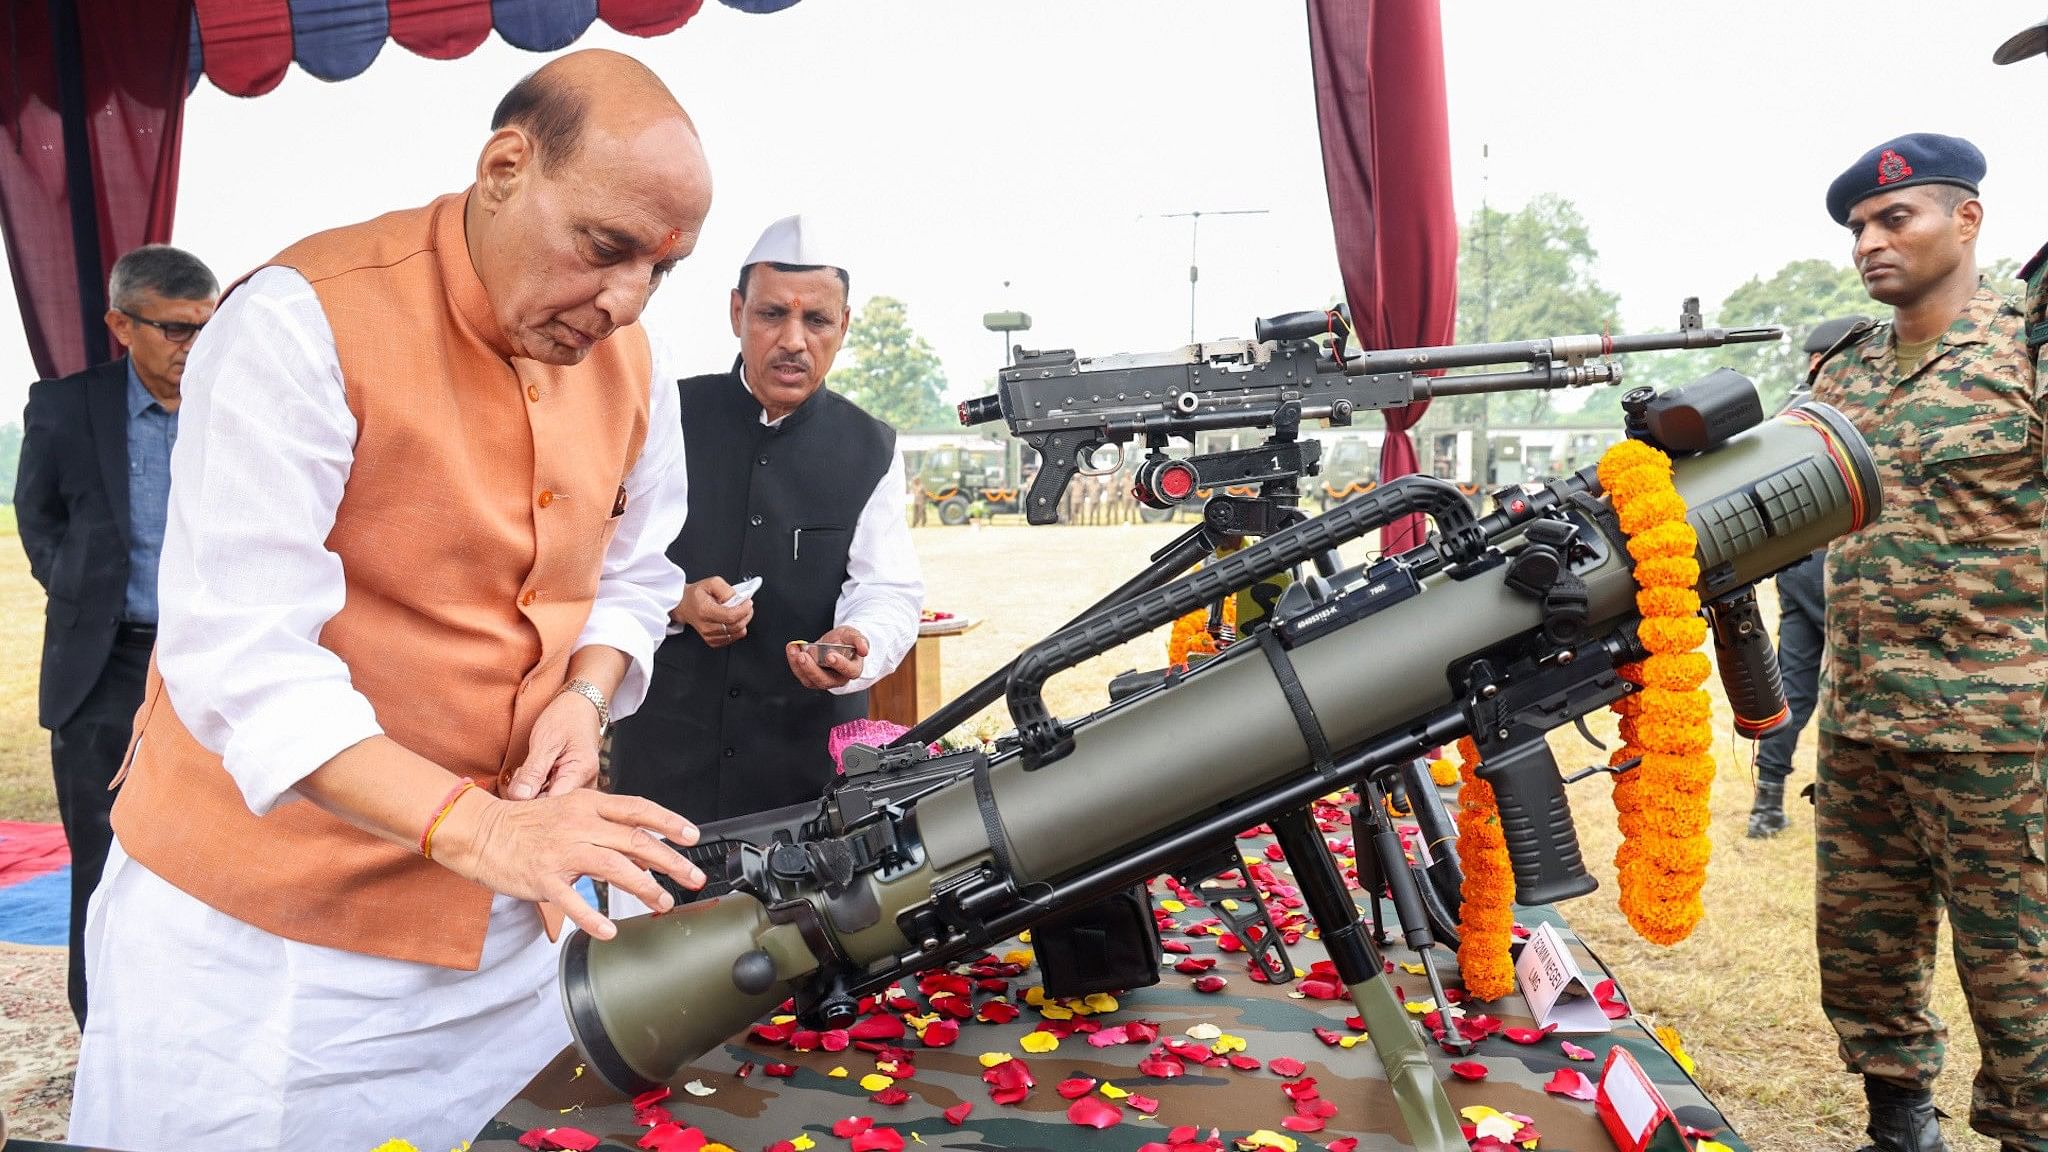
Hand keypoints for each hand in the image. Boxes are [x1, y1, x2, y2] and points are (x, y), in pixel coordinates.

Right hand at [433, 787, 705, 939]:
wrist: (481, 831)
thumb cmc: (527, 823)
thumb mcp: (570, 811)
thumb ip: (605, 825)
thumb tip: (644, 843)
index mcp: (588, 804)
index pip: (638, 810)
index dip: (669, 822)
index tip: (693, 836)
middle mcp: (579, 825)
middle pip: (635, 841)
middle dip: (671, 861)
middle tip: (692, 878)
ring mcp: (561, 852)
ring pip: (614, 868)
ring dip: (644, 888)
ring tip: (662, 903)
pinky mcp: (543, 878)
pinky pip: (572, 900)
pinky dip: (592, 917)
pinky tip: (609, 930)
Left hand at [503, 687, 602, 799]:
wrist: (580, 707)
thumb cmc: (566, 719)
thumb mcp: (545, 741)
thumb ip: (532, 772)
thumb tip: (520, 797)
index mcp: (581, 772)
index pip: (554, 804)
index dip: (531, 801)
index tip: (516, 790)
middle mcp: (586, 785)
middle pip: (552, 807)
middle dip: (529, 795)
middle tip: (521, 774)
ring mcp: (580, 787)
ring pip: (550, 803)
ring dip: (532, 791)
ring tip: (529, 771)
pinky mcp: (572, 787)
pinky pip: (552, 796)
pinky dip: (538, 788)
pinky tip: (534, 776)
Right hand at [672, 576, 753, 648]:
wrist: (684, 605)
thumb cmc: (697, 594)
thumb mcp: (712, 583)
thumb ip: (726, 590)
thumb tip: (738, 599)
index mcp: (705, 610)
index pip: (731, 616)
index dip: (744, 609)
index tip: (748, 602)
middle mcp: (706, 626)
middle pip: (736, 626)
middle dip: (746, 614)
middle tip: (746, 606)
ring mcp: (709, 635)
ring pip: (736, 633)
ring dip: (743, 622)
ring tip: (739, 612)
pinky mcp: (712, 641)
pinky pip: (732, 638)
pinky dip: (737, 630)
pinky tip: (733, 621)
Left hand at [788, 625, 866, 689]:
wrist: (837, 642)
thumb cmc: (847, 640)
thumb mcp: (854, 635)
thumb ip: (859, 640)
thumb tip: (864, 650)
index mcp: (853, 669)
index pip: (849, 671)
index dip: (840, 665)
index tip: (830, 655)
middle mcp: (839, 678)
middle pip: (825, 681)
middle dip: (812, 669)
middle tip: (803, 656)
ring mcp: (824, 679)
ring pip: (811, 680)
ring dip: (800, 666)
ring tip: (794, 650)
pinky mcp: (811, 677)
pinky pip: (801, 674)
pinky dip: (794, 662)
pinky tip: (792, 649)